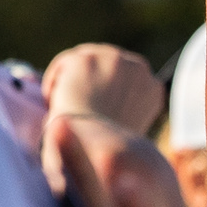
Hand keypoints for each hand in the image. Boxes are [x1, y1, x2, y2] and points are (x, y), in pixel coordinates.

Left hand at [44, 42, 167, 135]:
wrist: (90, 146)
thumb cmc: (104, 148)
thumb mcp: (126, 128)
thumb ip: (122, 108)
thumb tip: (102, 100)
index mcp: (153, 88)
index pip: (126, 77)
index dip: (105, 89)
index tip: (91, 105)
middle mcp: (139, 69)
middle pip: (107, 63)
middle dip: (90, 80)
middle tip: (73, 103)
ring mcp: (115, 60)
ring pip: (86, 60)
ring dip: (73, 79)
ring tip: (61, 103)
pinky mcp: (88, 58)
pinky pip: (66, 62)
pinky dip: (55, 80)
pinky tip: (53, 100)